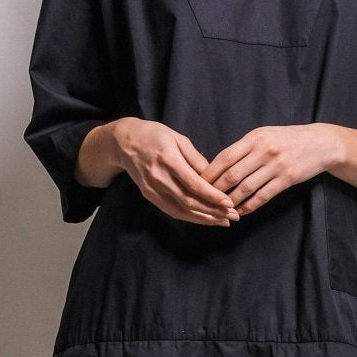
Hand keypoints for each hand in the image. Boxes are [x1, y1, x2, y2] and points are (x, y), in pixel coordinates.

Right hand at [110, 118, 239, 225]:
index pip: (193, 183)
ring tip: (223, 221)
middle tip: (233, 216)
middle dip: (213, 211)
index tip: (228, 202)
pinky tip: (205, 219)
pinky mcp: (150, 196)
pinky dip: (190, 217)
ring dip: (204, 218)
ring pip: (181, 210)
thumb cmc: (154, 135)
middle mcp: (159, 177)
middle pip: (188, 201)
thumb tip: (212, 175)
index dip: (211, 195)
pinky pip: (172, 211)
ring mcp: (152, 189)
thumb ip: (195, 158)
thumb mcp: (177, 138)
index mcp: (168, 159)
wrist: (123, 143)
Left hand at [203, 124, 345, 215]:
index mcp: (255, 137)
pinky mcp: (287, 179)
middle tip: (205, 201)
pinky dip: (250, 206)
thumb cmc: (288, 139)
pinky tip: (242, 212)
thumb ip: (244, 148)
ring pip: (246, 188)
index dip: (210, 173)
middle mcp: (264, 150)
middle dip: (216, 190)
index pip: (225, 157)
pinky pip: (263, 196)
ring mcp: (276, 165)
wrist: (320, 143)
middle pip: (232, 175)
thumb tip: (219, 165)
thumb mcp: (265, 134)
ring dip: (231, 201)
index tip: (198, 183)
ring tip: (221, 210)